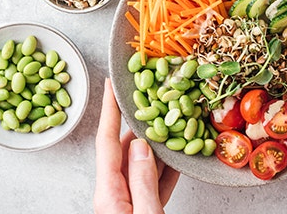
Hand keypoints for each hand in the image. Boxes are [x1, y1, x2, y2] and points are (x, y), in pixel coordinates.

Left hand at [94, 78, 179, 213]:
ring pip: (142, 164)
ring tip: (174, 124)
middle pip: (126, 148)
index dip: (109, 109)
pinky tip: (179, 157)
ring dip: (158, 145)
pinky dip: (166, 168)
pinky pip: (154, 182)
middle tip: (156, 100)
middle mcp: (115, 195)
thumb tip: (142, 146)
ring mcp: (129, 202)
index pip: (106, 141)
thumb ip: (143, 181)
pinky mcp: (143, 210)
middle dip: (143, 123)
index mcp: (109, 194)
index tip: (110, 85)